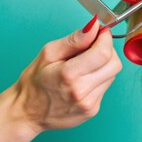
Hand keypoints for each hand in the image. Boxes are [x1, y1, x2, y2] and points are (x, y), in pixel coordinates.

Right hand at [10, 17, 121, 135]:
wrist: (27, 114)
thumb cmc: (34, 83)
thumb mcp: (48, 54)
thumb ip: (74, 40)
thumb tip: (94, 27)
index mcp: (69, 75)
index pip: (103, 53)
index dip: (105, 38)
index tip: (100, 32)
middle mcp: (82, 92)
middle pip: (114, 64)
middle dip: (107, 51)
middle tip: (92, 48)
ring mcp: (89, 104)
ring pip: (112, 75)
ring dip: (103, 65)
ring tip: (83, 66)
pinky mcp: (93, 110)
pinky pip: (105, 87)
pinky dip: (98, 78)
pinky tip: (83, 80)